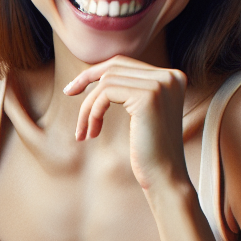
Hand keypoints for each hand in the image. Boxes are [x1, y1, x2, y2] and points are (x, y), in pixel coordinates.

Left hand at [63, 56, 187, 191]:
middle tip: (67, 93)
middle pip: (114, 66)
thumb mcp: (142, 114)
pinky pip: (105, 93)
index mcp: (172, 77)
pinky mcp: (148, 96)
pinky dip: (93, 112)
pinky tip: (92, 133)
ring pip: (106, 81)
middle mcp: (170, 76)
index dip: (96, 72)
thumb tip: (99, 73)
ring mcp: (161, 84)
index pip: (124, 63)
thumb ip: (130, 90)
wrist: (165, 177)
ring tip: (85, 131)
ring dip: (88, 106)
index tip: (75, 88)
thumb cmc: (149, 151)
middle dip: (86, 79)